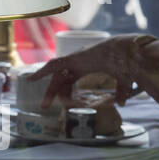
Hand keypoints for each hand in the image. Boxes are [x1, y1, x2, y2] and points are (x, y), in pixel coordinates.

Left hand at [29, 35, 151, 106]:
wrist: (125, 53)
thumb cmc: (125, 64)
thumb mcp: (122, 81)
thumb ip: (120, 92)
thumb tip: (122, 105)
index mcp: (88, 65)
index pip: (71, 78)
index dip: (66, 89)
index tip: (63, 101)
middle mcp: (79, 61)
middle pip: (62, 79)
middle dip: (54, 93)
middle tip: (47, 106)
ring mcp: (74, 59)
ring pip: (56, 76)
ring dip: (50, 90)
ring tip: (44, 104)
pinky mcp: (71, 58)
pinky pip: (53, 65)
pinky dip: (42, 71)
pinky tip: (33, 79)